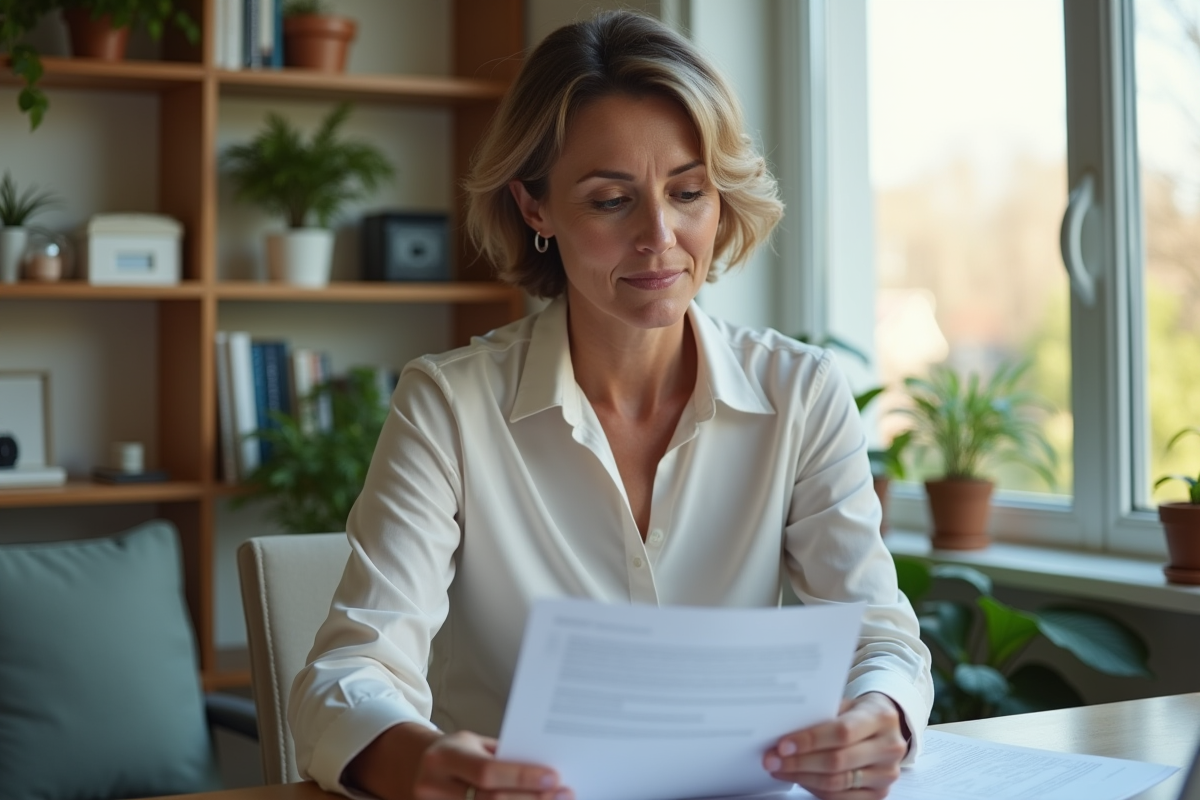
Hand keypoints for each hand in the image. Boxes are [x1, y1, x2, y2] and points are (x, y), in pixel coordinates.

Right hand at [413, 730, 572, 799]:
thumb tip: (546, 774)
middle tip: (563, 794)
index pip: (486, 771)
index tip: (553, 777)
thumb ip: (504, 758)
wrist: (422, 768)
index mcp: (444, 757)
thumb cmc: (459, 753)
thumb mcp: (475, 745)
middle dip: (532, 799)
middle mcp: (433, 786)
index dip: (521, 777)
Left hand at [762, 692, 907, 799]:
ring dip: (802, 778)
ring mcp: (886, 774)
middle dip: (799, 762)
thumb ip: (821, 714)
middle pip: (837, 762)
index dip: (810, 740)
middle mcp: (889, 748)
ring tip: (780, 769)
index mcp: (880, 718)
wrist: (885, 726)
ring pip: (837, 783)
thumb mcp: (845, 704)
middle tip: (772, 759)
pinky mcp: (879, 793)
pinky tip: (799, 778)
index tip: (782, 745)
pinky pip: (841, 798)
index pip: (842, 732)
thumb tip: (783, 729)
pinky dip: (815, 789)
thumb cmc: (858, 712)